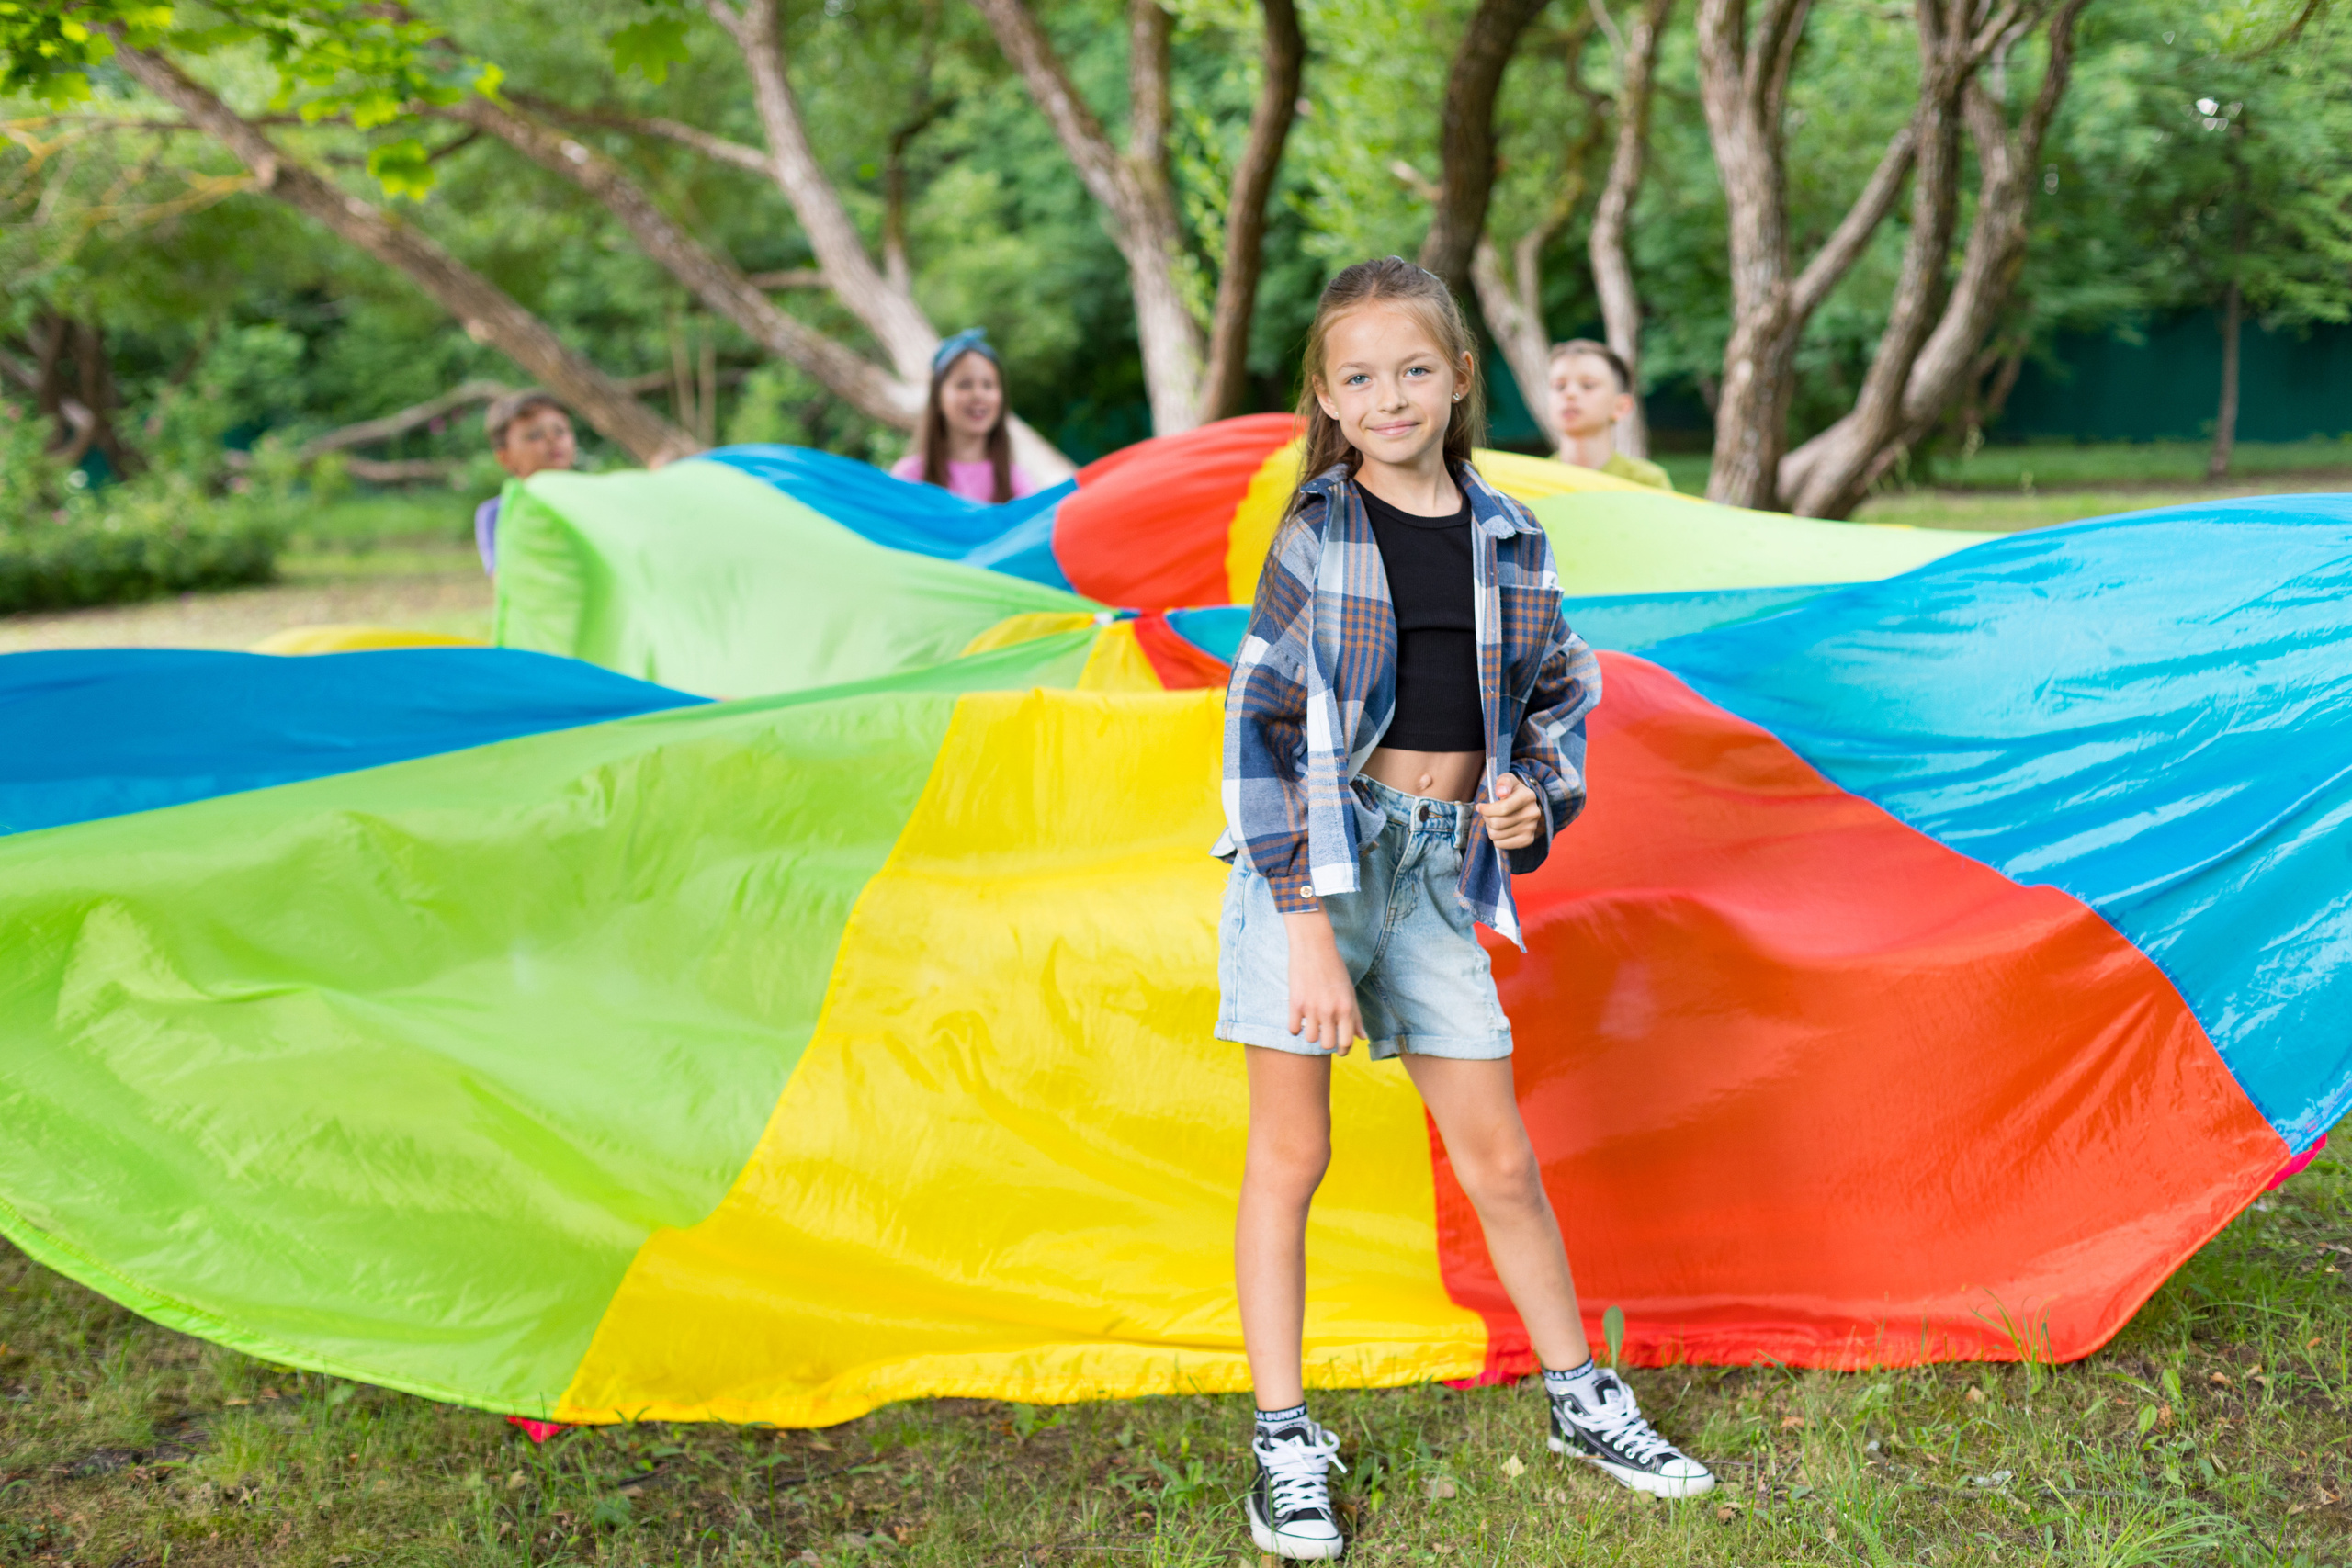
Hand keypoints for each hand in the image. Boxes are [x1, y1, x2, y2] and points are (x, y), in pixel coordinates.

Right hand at [1283, 910, 1360, 1054]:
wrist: (1314, 947)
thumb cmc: (1335, 969)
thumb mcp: (1349, 991)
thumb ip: (1355, 1016)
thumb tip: (1362, 1037)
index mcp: (1346, 1008)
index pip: (1347, 1042)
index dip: (1344, 1050)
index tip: (1340, 1050)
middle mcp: (1330, 1011)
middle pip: (1328, 1045)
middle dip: (1327, 1043)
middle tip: (1325, 1037)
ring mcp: (1312, 1008)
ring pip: (1310, 1039)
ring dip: (1310, 1034)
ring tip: (1311, 1023)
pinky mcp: (1296, 1003)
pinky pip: (1293, 1029)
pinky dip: (1295, 1028)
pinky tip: (1299, 1018)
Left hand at [1477, 772, 1543, 851]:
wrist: (1524, 804)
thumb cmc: (1510, 791)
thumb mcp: (1506, 780)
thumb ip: (1503, 782)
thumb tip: (1501, 792)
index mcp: (1528, 796)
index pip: (1502, 809)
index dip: (1486, 809)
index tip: (1480, 807)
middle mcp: (1532, 813)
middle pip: (1497, 823)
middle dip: (1486, 818)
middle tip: (1486, 814)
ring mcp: (1531, 828)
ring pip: (1496, 835)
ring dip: (1489, 829)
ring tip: (1493, 821)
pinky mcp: (1528, 840)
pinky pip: (1501, 845)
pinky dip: (1496, 839)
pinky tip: (1500, 830)